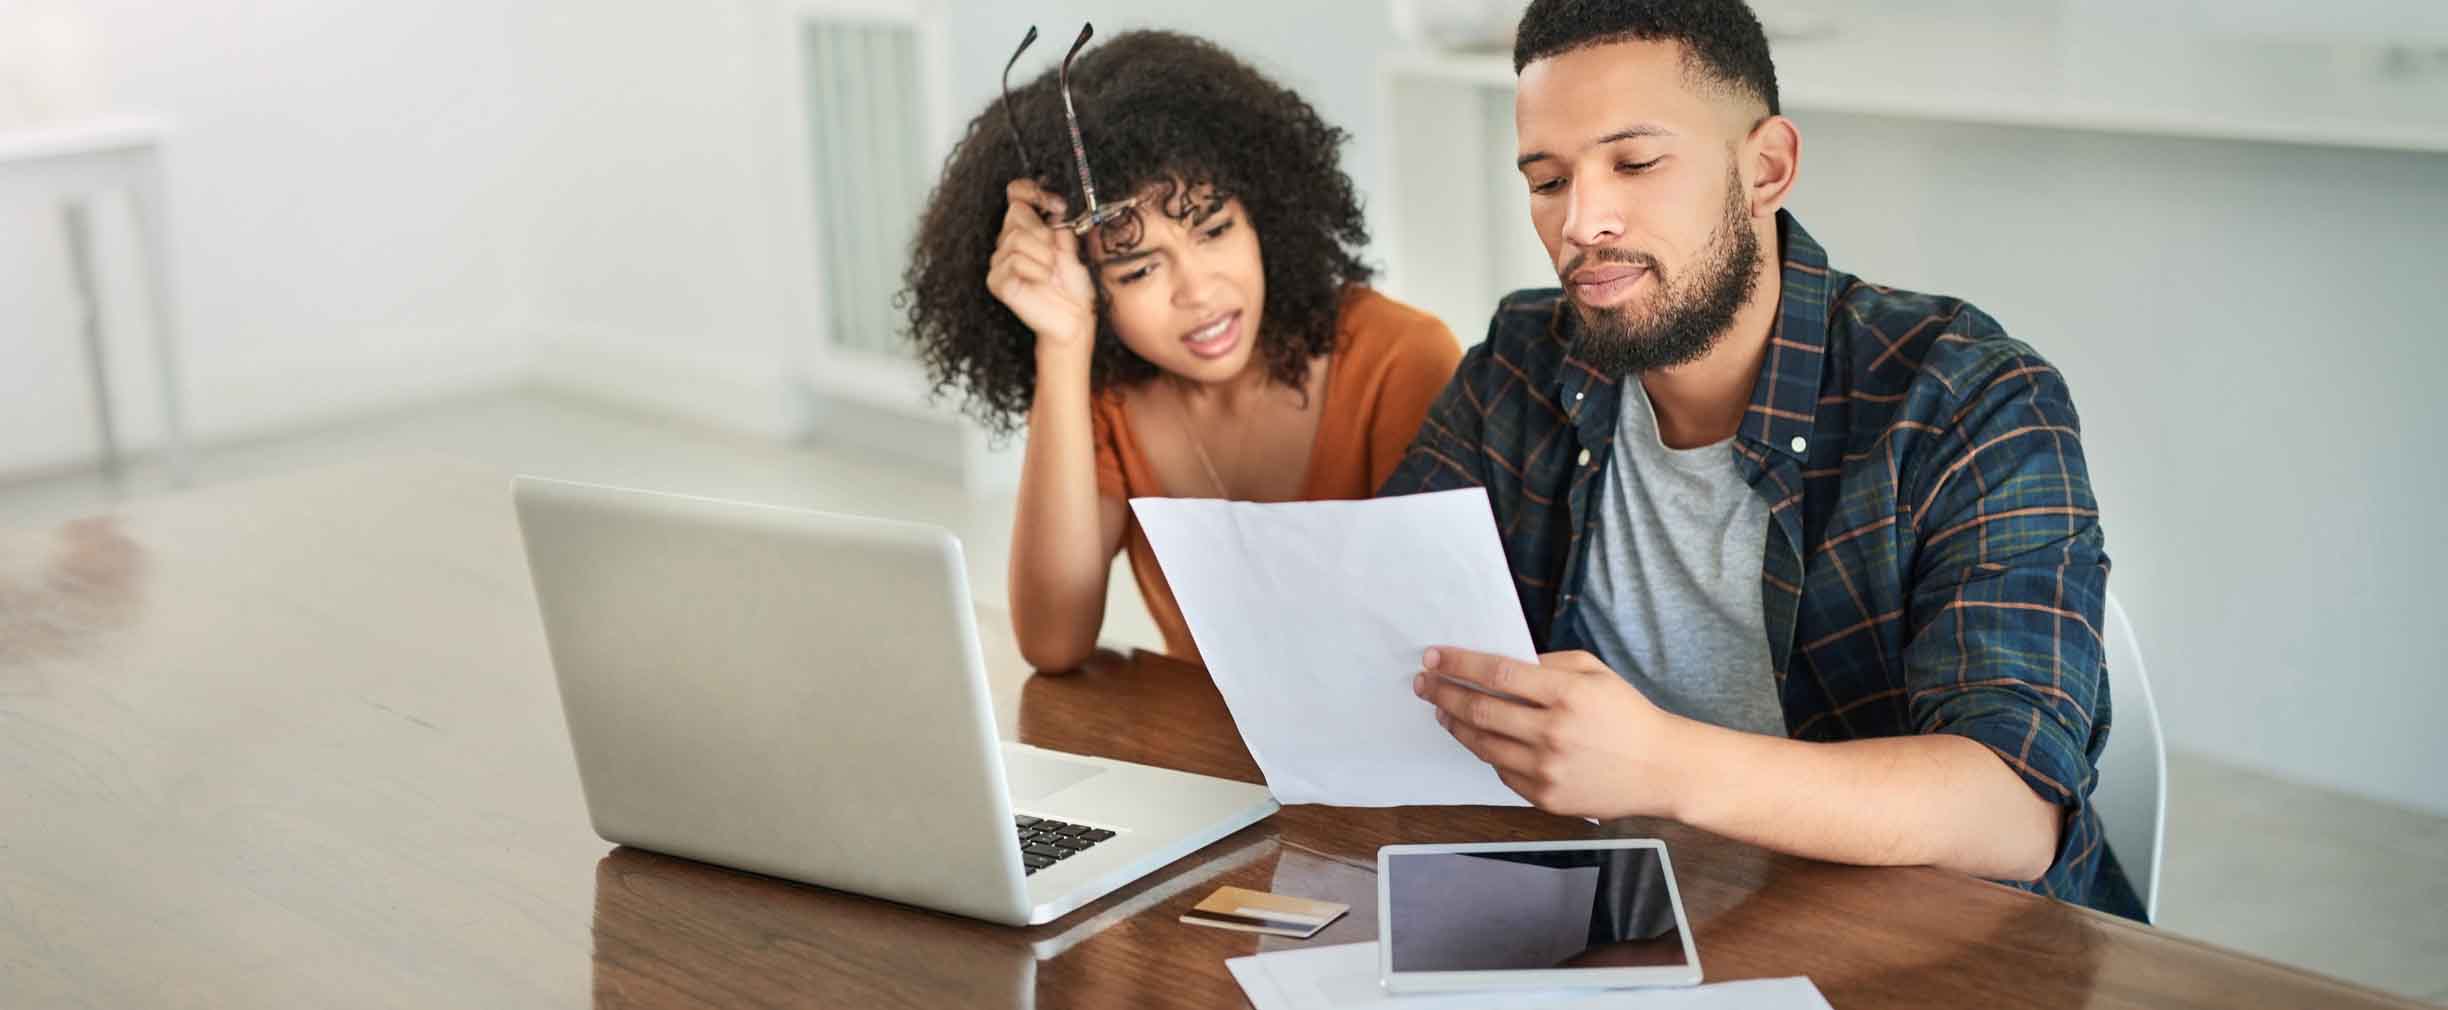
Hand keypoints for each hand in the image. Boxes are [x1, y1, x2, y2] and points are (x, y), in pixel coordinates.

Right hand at [985, 178, 1096, 357]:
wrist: (1075, 319)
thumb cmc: (1075, 287)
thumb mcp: (1072, 247)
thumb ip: (1060, 224)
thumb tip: (1053, 203)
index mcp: (1027, 229)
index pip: (1016, 193)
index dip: (1033, 192)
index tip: (1059, 205)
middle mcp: (1009, 242)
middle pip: (1015, 212)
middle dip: (1043, 231)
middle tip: (1056, 254)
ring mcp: (1000, 262)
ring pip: (1016, 238)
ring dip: (1043, 256)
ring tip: (1051, 272)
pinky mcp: (997, 282)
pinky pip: (1013, 262)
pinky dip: (1035, 270)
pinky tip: (1042, 281)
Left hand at [1412, 647, 1696, 819]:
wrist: (1659, 770)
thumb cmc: (1627, 713)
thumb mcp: (1594, 672)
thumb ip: (1547, 663)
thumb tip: (1499, 664)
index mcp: (1567, 694)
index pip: (1497, 673)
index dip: (1459, 663)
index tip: (1433, 656)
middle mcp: (1553, 733)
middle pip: (1480, 710)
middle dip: (1443, 693)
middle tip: (1424, 683)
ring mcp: (1547, 770)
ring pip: (1483, 744)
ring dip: (1455, 725)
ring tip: (1442, 710)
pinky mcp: (1545, 797)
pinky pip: (1502, 771)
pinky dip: (1486, 752)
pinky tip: (1479, 738)